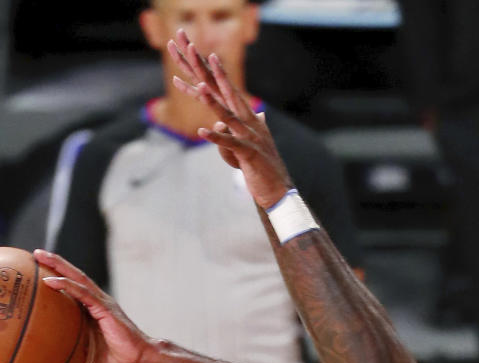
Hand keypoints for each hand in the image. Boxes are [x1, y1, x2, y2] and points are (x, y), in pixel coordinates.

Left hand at [34, 249, 151, 362]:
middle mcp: (96, 304)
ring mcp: (101, 304)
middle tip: (33, 254)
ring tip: (39, 255)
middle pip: (71, 277)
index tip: (35, 273)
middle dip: (53, 263)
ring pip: (76, 278)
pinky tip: (50, 280)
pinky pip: (83, 293)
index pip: (71, 292)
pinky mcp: (105, 309)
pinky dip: (66, 285)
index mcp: (91, 314)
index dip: (56, 279)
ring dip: (57, 265)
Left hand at [167, 29, 294, 210]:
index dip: (220, 76)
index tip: (209, 56)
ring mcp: (250, 137)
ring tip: (199, 88)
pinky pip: (230, 144)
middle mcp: (251, 123)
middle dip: (218, 76)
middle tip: (207, 56)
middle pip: (231, 95)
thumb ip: (254, 125)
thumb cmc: (263, 167)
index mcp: (251, 119)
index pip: (231, 93)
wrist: (278, 189)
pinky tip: (202, 131)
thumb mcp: (253, 144)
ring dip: (213, 102)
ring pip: (228, 116)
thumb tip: (260, 113)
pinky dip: (216, 138)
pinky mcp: (249, 154)